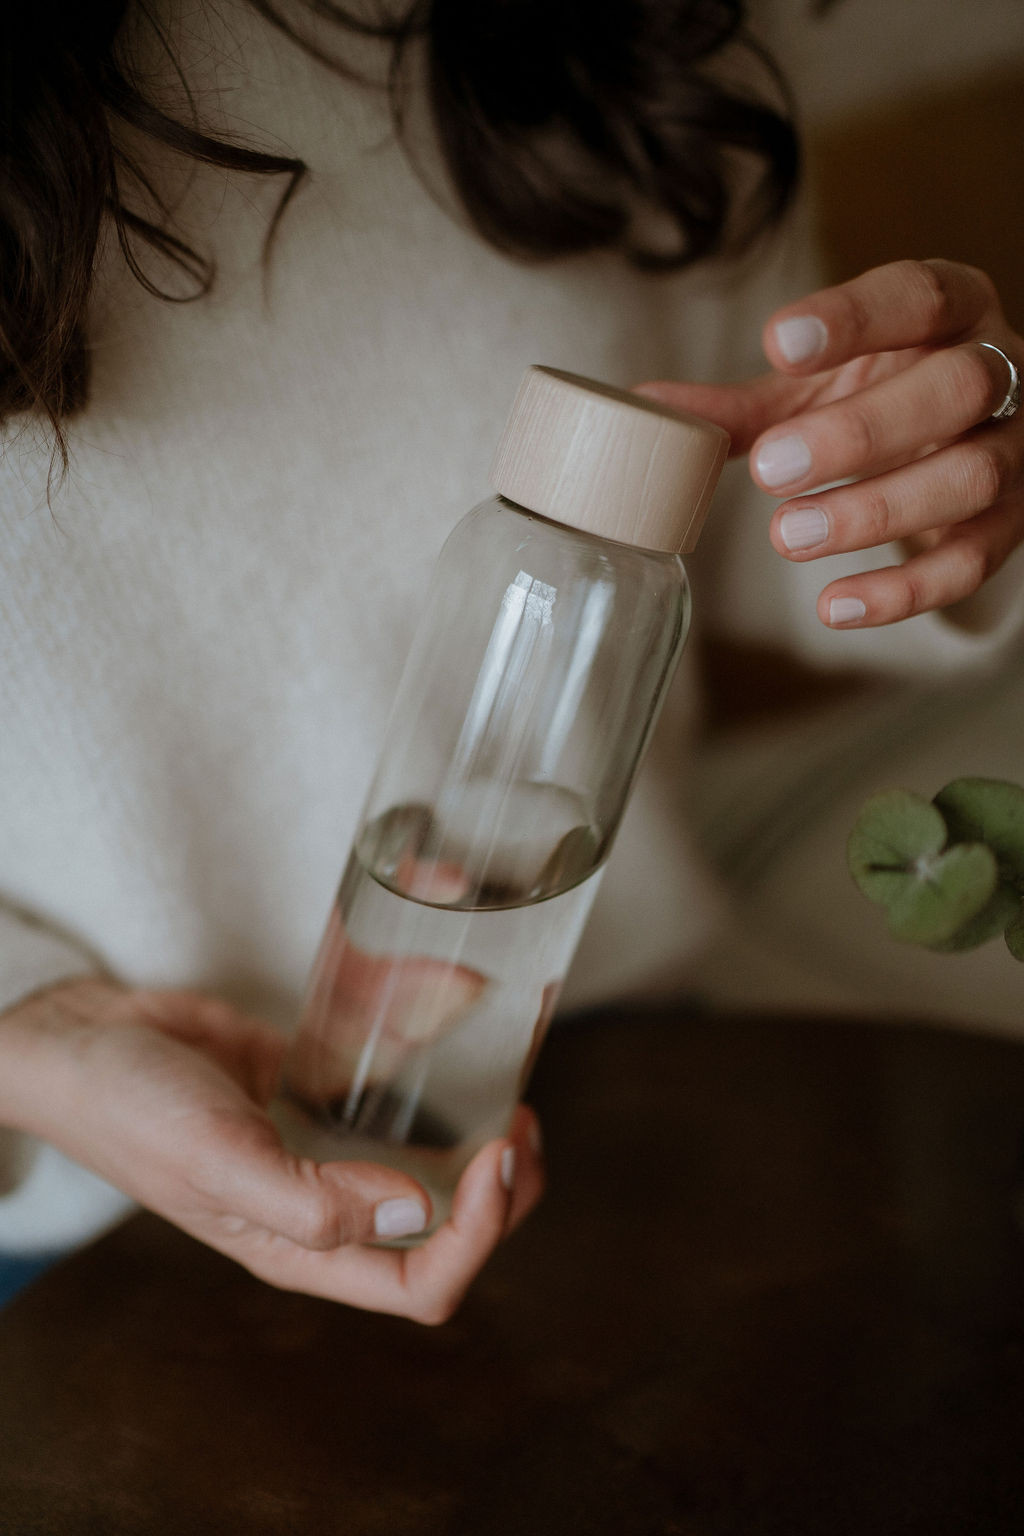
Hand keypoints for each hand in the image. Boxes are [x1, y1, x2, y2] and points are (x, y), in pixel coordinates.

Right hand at [0, 979, 542, 1323]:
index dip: (478, 1235)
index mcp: (302, 1249)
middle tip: (520, 1125)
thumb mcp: (215, 1162)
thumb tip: (416, 1212)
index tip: (496, 1155)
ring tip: (508, 1095)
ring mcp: (328, 1152)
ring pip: (434, 1172)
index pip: (421, 1282)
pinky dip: (435, 1084)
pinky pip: (396, 1104)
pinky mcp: (323, 1096)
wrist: (89, 1042)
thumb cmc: (134, 1110)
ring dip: (485, 1144)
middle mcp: (327, 1209)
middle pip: (447, 1235)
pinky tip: (453, 1049)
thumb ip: (309, 1202)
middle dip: (504, 1194)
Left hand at [642, 259, 1023, 626]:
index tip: (777, 343)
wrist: (964, 436)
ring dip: (875, 511)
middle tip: (771, 470)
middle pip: (955, 389)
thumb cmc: (883, 395)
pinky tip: (835, 605)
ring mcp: (1013, 450)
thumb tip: (642, 410)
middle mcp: (1000, 370)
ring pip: (969, 477)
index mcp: (952, 310)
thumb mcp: (816, 389)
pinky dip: (903, 592)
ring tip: (789, 537)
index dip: (852, 317)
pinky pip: (972, 561)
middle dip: (860, 432)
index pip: (917, 295)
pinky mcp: (1011, 523)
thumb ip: (742, 406)